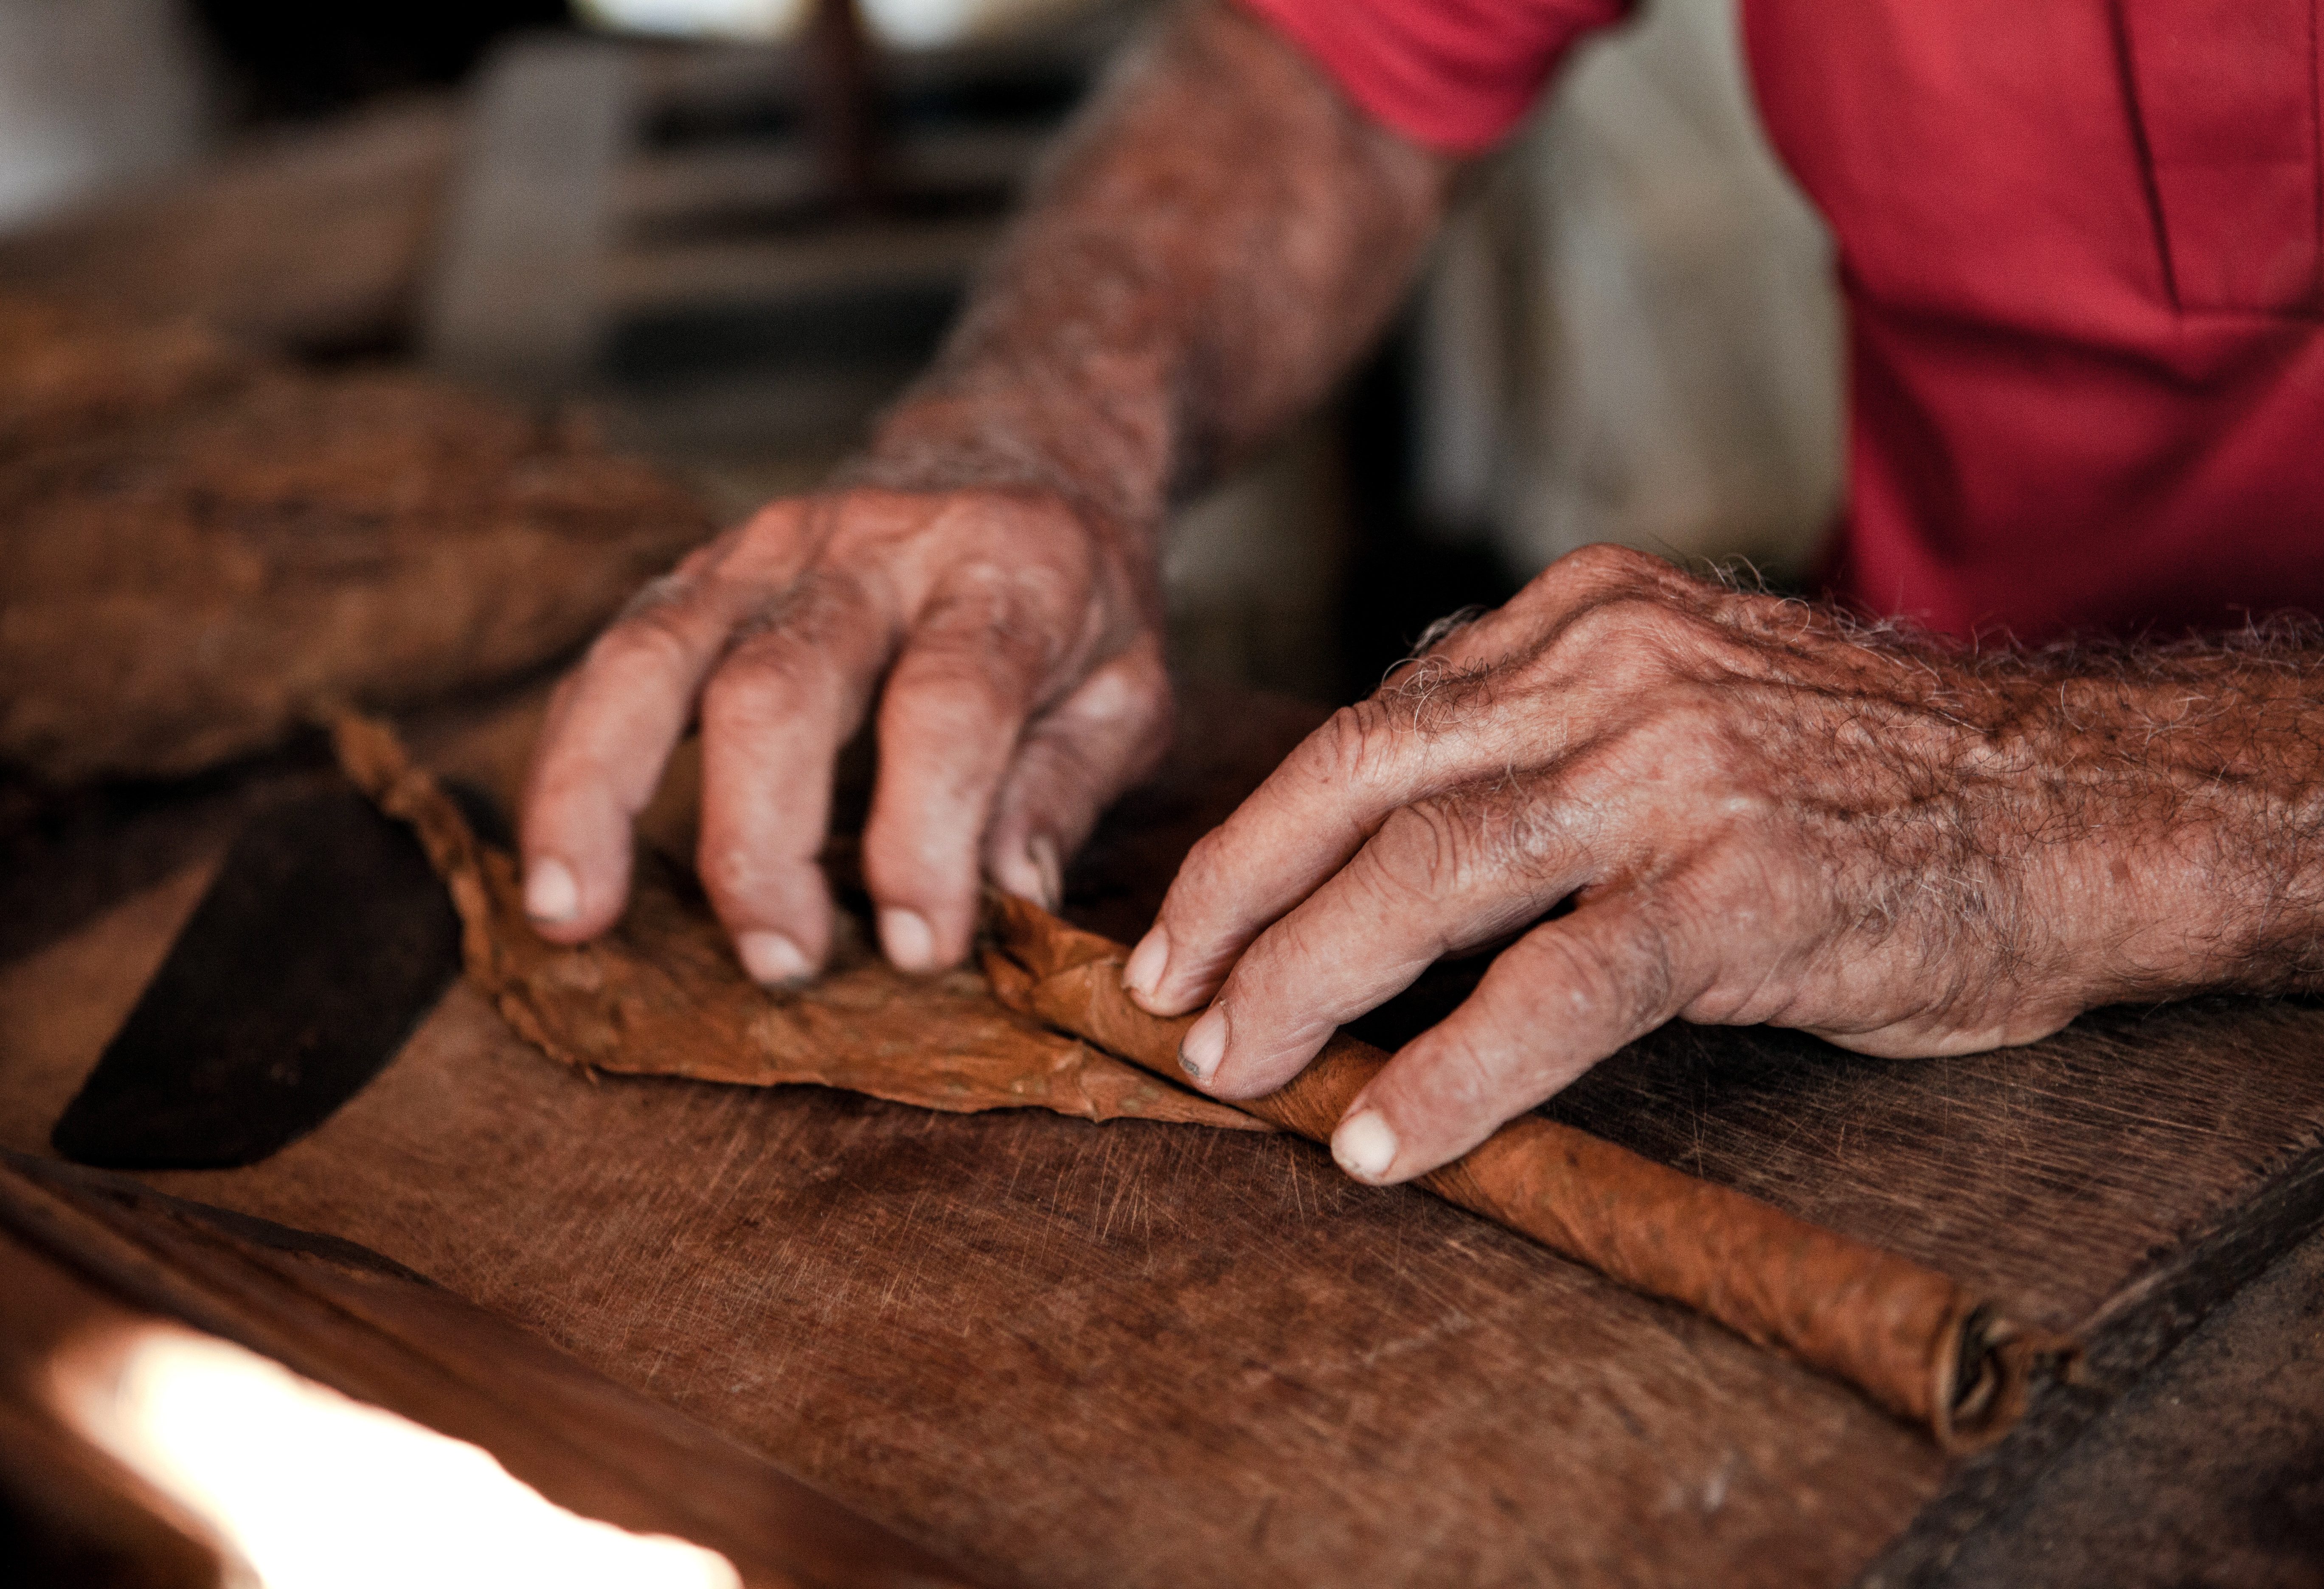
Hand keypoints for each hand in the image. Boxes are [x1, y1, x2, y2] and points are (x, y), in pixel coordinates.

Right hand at [519, 485, 1168, 978]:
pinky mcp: (700, 569)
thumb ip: (1066, 789)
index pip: (947, 706)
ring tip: (574, 914)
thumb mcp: (1129, 688)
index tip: (919, 950)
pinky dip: (573, 760)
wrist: (1020, 452)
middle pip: (779, 687)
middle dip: (763, 842)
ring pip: (653, 656)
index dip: (924, 836)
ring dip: (601, 792)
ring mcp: (767, 548)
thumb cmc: (1077, 604)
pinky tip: (559, 864)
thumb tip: (1009, 900)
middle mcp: (872, 548)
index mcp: (1002, 574)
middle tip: (781, 963)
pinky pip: (613, 659)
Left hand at [1121, 545, 2193, 1185]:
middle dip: (1236, 898)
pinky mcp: (1736, 890)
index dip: (1260, 831)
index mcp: (1583, 618)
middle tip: (1163, 996)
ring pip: (1428, 873)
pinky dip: (1452, 1070)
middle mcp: (1608, 673)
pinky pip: (1553, 988)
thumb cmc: (1865, 773)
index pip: (1371, 723)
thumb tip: (1390, 813)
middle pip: (1359, 782)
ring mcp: (1671, 775)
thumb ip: (1541, 730)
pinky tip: (1386, 1136)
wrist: (2077, 800)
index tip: (1191, 919)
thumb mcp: (1684, 696)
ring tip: (1235, 1068)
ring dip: (1306, 980)